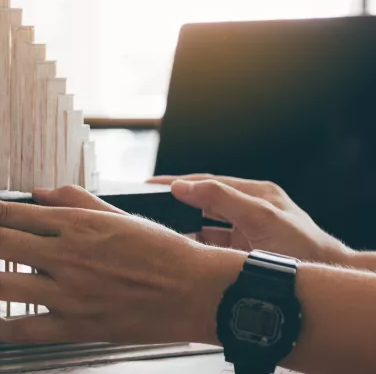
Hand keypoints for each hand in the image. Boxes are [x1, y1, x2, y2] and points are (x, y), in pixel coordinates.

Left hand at [0, 186, 244, 344]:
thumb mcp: (116, 213)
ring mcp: (70, 293)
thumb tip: (39, 193)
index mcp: (72, 225)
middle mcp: (65, 256)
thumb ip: (73, 201)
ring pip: (6, 284)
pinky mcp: (80, 325)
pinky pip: (32, 329)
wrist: (196, 289)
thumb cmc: (160, 250)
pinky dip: (5, 327)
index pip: (4, 212)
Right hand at [149, 174, 352, 264]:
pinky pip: (211, 246)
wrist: (324, 288)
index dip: (178, 183)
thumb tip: (183, 187)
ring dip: (183, 228)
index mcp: (256, 194)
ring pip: (205, 226)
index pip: (208, 182)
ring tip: (158, 229)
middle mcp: (250, 210)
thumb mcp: (261, 218)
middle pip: (203, 202)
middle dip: (176, 204)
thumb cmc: (304, 250)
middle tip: (146, 206)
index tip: (150, 186)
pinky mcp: (244, 253)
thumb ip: (221, 199)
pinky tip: (179, 249)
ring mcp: (247, 232)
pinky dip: (194, 246)